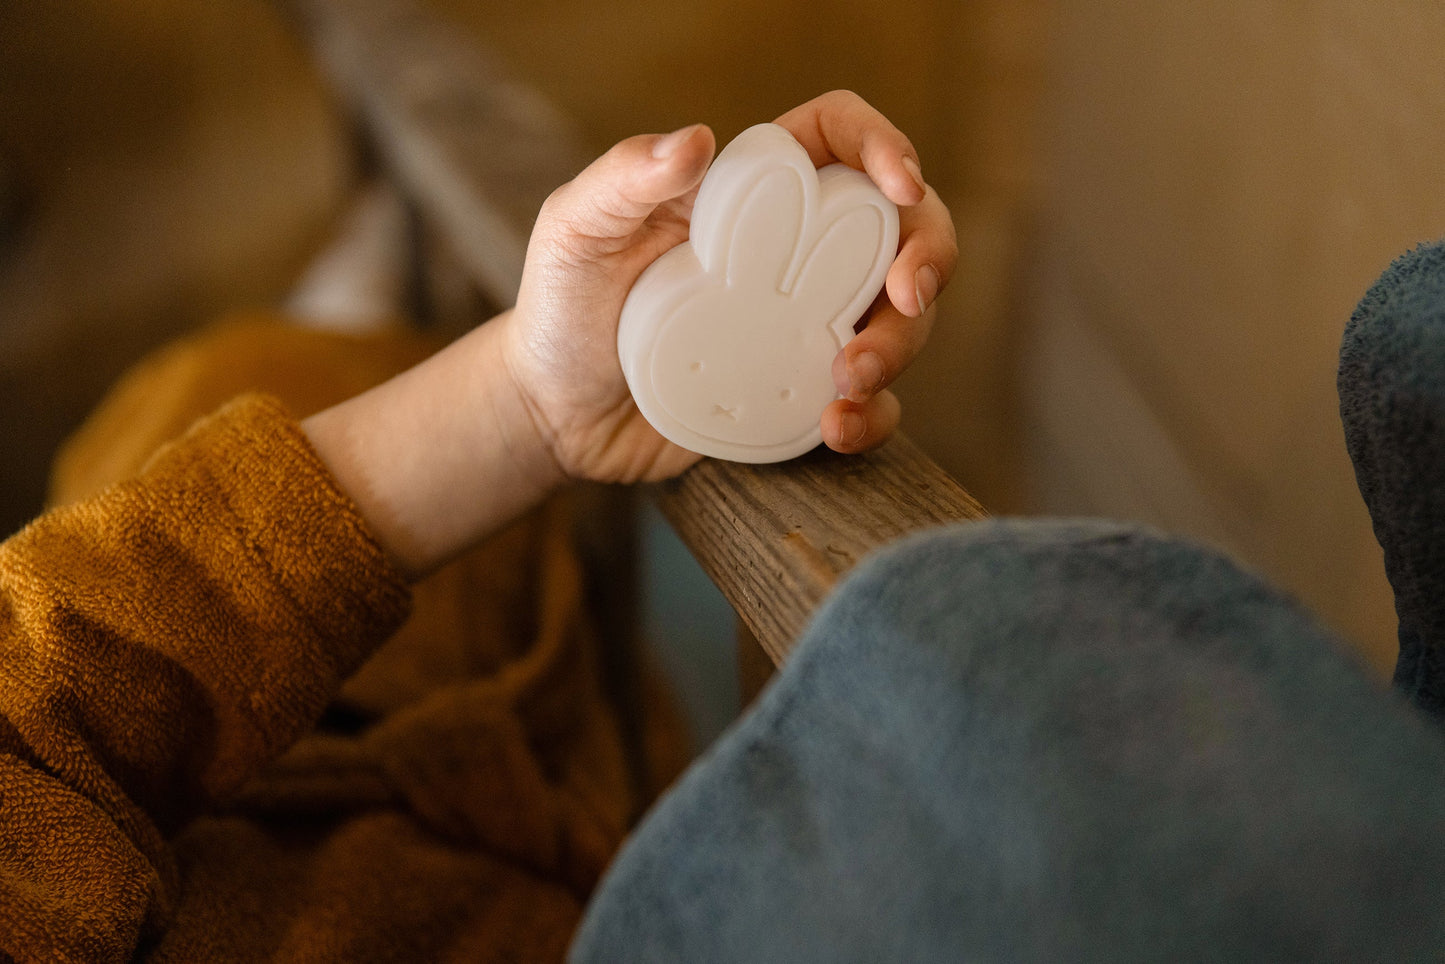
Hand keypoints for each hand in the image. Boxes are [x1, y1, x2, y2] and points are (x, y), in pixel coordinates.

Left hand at [501, 90, 957, 483]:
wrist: (556, 413)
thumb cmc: (561, 307)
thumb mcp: (576, 231)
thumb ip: (624, 178)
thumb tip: (695, 139)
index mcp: (751, 192)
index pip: (839, 141)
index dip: (885, 148)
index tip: (900, 187)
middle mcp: (793, 252)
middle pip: (901, 231)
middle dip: (928, 258)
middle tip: (907, 298)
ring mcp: (806, 323)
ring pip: (901, 320)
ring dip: (899, 347)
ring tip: (844, 384)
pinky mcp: (802, 391)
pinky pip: (872, 402)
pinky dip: (873, 417)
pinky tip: (835, 429)